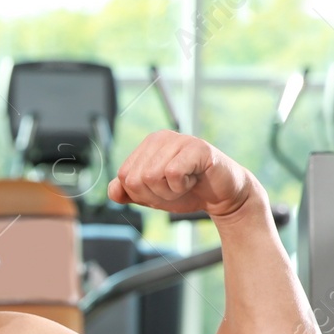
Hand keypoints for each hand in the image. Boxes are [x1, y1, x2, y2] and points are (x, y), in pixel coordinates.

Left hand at [109, 130, 254, 218]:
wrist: (221, 196)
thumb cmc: (187, 191)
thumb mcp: (152, 195)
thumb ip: (130, 192)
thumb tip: (113, 191)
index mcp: (146, 146)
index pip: (124, 177)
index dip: (142, 193)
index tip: (162, 189)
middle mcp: (160, 137)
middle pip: (136, 178)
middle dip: (155, 194)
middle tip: (176, 187)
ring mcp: (178, 140)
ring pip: (152, 176)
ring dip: (170, 191)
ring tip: (185, 182)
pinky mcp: (196, 147)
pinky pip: (172, 173)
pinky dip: (182, 186)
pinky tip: (194, 179)